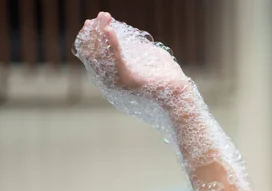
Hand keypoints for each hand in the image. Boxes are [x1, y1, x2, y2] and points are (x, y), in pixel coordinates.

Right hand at [73, 12, 188, 100]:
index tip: (94, 21)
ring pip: (100, 55)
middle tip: (101, 15)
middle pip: (93, 54)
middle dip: (94, 31)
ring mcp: (118, 83)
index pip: (93, 55)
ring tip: (105, 17)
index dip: (91, 37)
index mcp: (114, 76)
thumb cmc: (168, 77)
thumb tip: (131, 37)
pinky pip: (116, 60)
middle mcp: (112, 81)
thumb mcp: (150, 56)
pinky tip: (109, 29)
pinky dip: (112, 43)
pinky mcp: (128, 81)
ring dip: (101, 33)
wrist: (180, 94)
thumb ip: (138, 47)